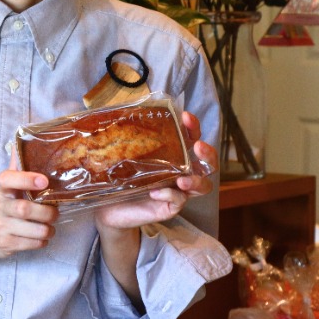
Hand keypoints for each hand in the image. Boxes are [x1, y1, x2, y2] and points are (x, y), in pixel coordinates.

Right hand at [0, 164, 59, 279]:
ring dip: (48, 229)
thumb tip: (22, 138)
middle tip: (55, 213)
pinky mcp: (5, 243)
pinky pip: (32, 244)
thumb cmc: (3, 206)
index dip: (26, 179)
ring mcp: (0, 226)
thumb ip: (17, 166)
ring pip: (33, 229)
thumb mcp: (6, 186)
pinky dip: (42, 241)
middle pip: (25, 209)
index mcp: (0, 188)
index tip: (44, 181)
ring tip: (50, 226)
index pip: (8, 179)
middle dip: (47, 212)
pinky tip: (41, 236)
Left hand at [94, 110, 216, 231]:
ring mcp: (179, 191)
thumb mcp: (126, 155)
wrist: (109, 208)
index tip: (185, 117)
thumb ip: (132, 138)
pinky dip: (169, 195)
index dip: (193, 127)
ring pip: (203, 186)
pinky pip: (179, 201)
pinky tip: (154, 192)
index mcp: (175, 156)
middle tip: (198, 147)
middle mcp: (182, 172)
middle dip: (209, 154)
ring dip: (195, 181)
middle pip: (209, 164)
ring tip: (181, 180)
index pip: (192, 138)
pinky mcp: (170, 207)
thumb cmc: (121, 177)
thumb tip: (124, 110)